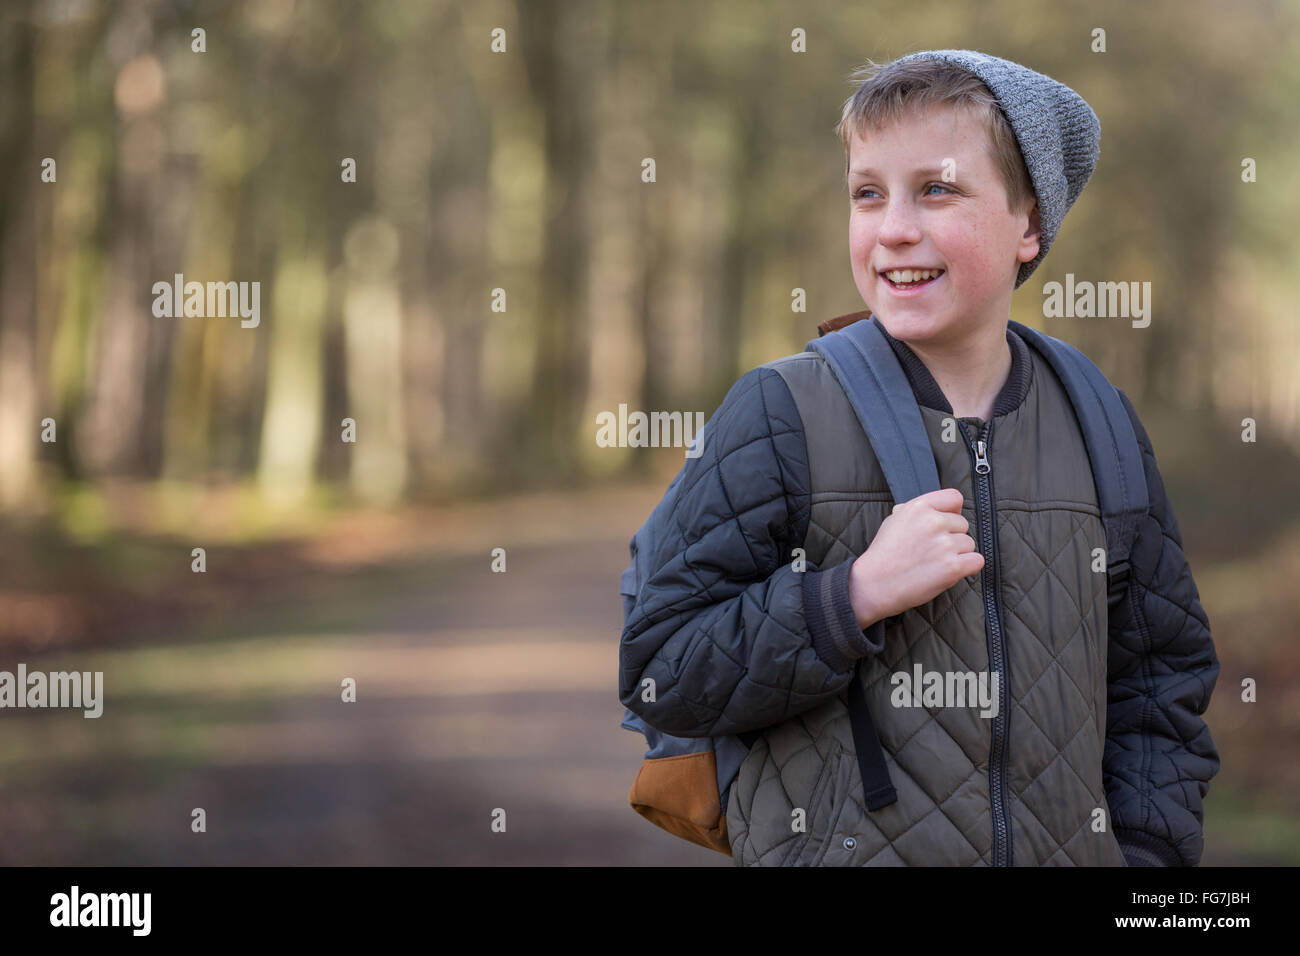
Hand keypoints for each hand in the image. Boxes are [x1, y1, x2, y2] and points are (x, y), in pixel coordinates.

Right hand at [847, 487, 984, 628]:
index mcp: (919, 507)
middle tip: (932, 551)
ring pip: (969, 544)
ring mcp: (945, 544)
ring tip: (935, 564)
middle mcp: (934, 522)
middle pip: (963, 524)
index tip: (945, 524)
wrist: (874, 584)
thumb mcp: (894, 521)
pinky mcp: (953, 567)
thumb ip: (918, 512)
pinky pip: (977, 561)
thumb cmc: (883, 555)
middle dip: (952, 537)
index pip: (954, 498)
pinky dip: (968, 568)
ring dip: (958, 554)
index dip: (952, 511)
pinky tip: (950, 572)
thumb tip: (938, 509)